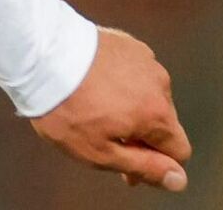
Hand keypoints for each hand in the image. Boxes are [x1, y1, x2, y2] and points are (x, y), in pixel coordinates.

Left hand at [30, 27, 191, 191]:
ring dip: (131, 107)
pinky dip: (122, 83)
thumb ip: (145, 167)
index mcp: (157, 113)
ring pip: (149, 96)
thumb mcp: (101, 152)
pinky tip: (95, 86)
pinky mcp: (128, 43)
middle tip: (104, 139)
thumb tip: (178, 179)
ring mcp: (144, 59)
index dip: (157, 165)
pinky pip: (135, 73)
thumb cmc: (66, 106)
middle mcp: (159, 83)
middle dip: (140, 136)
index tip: (130, 168)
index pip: (180, 150)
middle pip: (163, 122)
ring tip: (95, 108)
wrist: (42, 54)